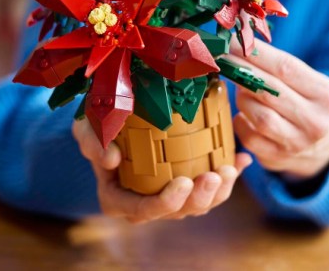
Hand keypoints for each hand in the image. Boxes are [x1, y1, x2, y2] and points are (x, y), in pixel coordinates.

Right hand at [72, 118, 252, 222]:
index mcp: (119, 199)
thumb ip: (92, 143)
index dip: (167, 202)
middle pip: (179, 210)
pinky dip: (229, 174)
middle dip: (201, 197)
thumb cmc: (97, 125)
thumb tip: (112, 160)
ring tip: (232, 167)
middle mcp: (146, 203)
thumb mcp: (85, 128)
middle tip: (215, 175)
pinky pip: (211, 185)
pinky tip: (243, 159)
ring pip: (199, 202)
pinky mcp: (186, 182)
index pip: (144, 210)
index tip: (184, 182)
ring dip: (220, 189)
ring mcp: (168, 195)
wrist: (112, 119)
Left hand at [224, 39, 328, 178]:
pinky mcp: (278, 158)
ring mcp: (298, 143)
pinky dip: (241, 121)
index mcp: (326, 94)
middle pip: (270, 91)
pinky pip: (249, 137)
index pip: (286, 67)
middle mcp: (316, 120)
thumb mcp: (304, 82)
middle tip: (222, 58)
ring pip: (259, 116)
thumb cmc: (303, 101)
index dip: (255, 53)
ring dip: (243, 98)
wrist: (319, 146)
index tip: (233, 40)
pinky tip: (243, 113)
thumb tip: (236, 44)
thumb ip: (276, 64)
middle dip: (242, 72)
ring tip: (240, 88)